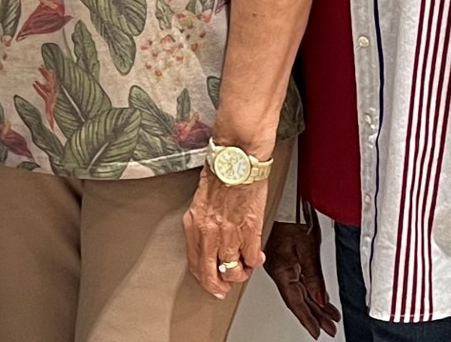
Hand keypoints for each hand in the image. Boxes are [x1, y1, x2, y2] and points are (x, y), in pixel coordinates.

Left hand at [184, 169, 268, 298]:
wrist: (237, 160)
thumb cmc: (221, 172)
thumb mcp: (201, 199)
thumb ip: (202, 221)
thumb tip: (209, 239)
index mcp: (194, 223)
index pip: (194, 262)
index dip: (203, 278)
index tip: (210, 283)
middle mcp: (209, 232)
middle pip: (210, 273)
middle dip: (218, 285)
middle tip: (224, 289)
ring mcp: (229, 234)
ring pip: (232, 270)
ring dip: (239, 273)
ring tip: (243, 267)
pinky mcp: (249, 231)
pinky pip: (252, 258)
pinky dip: (255, 261)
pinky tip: (256, 257)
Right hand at [263, 221, 338, 336]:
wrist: (286, 201)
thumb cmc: (292, 217)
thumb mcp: (306, 248)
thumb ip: (313, 276)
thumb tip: (320, 298)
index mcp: (280, 270)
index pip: (295, 302)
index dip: (307, 318)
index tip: (317, 331)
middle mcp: (279, 270)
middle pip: (298, 299)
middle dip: (315, 316)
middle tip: (328, 328)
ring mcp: (282, 265)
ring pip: (300, 291)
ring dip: (315, 306)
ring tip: (329, 318)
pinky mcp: (286, 259)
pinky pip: (299, 281)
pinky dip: (311, 292)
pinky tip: (319, 299)